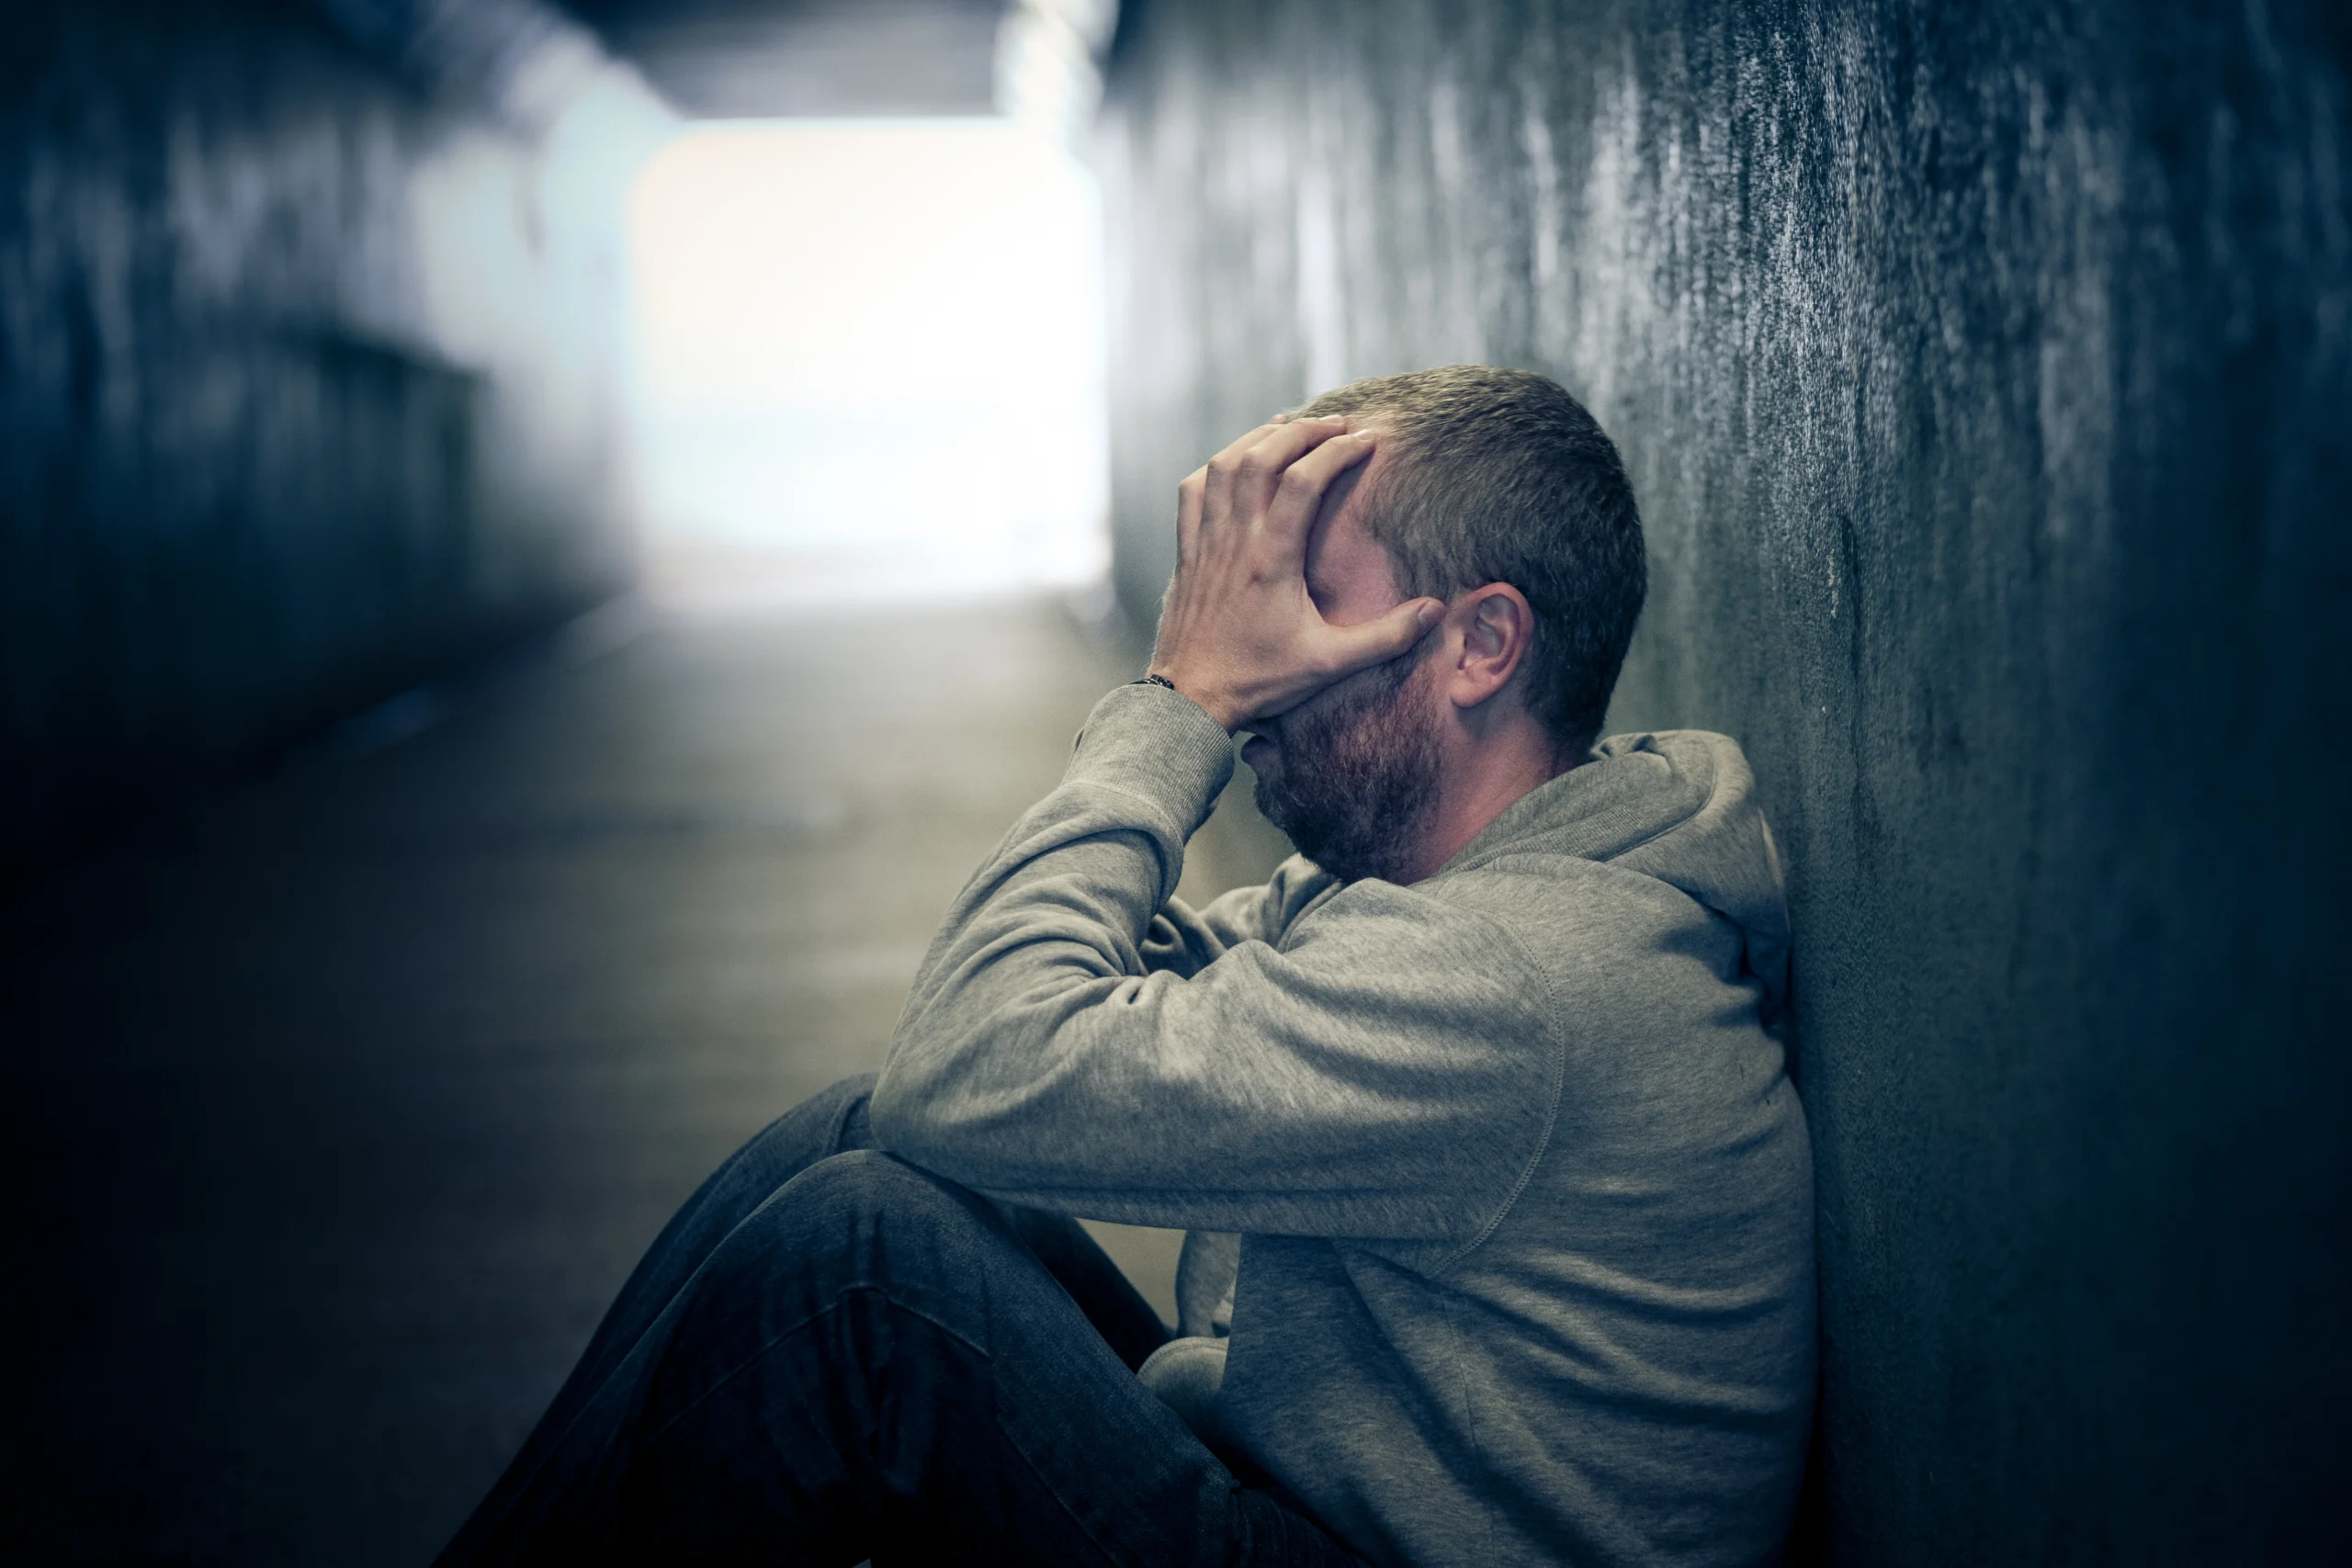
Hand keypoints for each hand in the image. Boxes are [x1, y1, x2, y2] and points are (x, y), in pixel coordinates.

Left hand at [1147, 415, 1443, 731]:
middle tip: (1336, 424)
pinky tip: (1236, 462)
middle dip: (1302, 431)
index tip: (1367, 439)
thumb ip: (1385, 637)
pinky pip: (1192, 490)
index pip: (1303, 481)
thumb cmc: (1259, 681)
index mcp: (1271, 560)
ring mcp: (1205, 543)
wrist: (1189, 699)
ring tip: (1291, 428)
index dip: (1337, 450)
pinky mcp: (1187, 553)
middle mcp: (1235, 541)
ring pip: (1224, 465)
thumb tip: (1434, 611)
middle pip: (1262, 457)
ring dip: (1258, 438)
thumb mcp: (1329, 664)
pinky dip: (1216, 466)